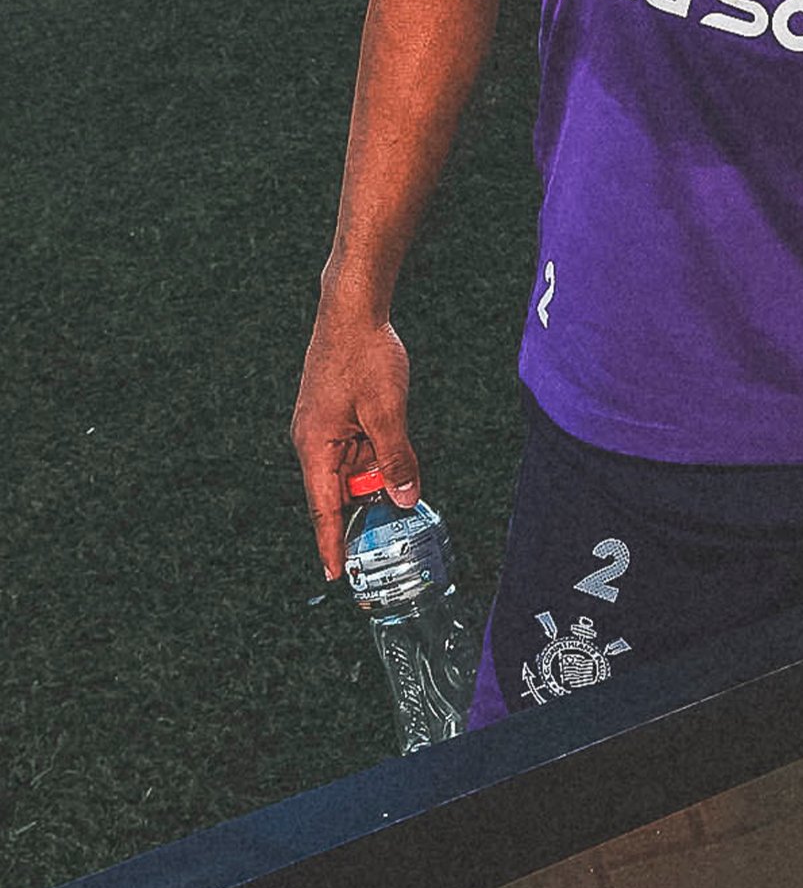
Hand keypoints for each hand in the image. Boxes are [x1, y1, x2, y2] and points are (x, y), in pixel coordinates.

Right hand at [291, 302, 420, 577]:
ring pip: (353, 470)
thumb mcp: (387, 411)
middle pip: (341, 492)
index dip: (331, 545)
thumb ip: (396, 457)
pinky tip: (397, 459)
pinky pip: (357, 449)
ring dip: (376, 479)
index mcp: (314, 447)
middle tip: (390, 541)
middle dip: (364, 512)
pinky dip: (376, 458)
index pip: (323, 510)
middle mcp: (314, 443)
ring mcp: (325, 429)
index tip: (337, 577)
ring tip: (402, 493)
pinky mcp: (337, 416)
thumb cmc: (364, 356)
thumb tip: (404, 498)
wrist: (352, 309)